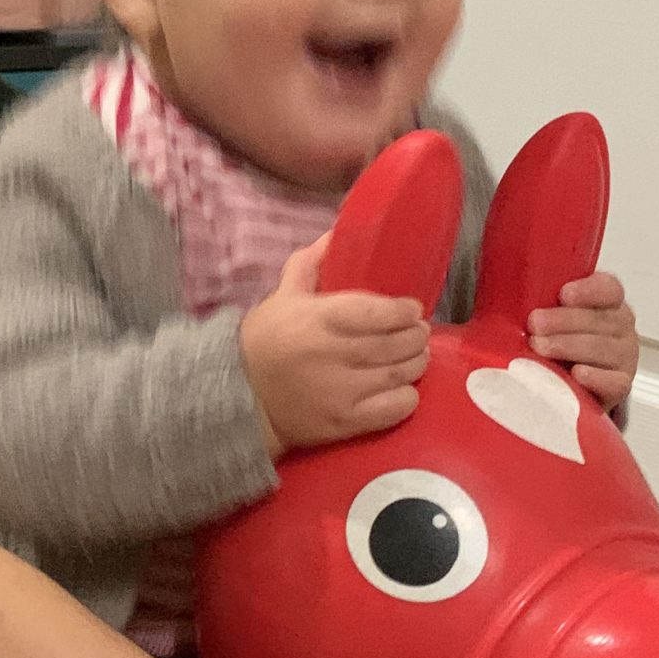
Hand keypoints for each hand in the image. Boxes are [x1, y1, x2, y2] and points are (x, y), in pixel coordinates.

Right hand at [240, 235, 429, 456]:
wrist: (241, 399)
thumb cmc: (264, 343)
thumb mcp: (282, 297)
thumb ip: (309, 265)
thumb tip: (335, 234)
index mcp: (319, 320)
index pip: (377, 312)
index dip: (403, 310)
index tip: (412, 308)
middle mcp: (334, 355)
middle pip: (396, 343)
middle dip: (416, 335)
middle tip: (417, 331)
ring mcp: (342, 392)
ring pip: (400, 374)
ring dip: (416, 362)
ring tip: (415, 355)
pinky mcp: (346, 422)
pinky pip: (395, 409)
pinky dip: (407, 397)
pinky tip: (402, 387)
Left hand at [528, 270, 637, 409]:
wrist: (577, 384)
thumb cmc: (561, 342)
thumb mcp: (553, 318)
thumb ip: (541, 304)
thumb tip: (504, 299)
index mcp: (608, 302)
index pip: (608, 288)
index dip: (587, 290)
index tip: (563, 295)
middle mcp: (621, 327)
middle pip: (599, 319)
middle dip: (563, 321)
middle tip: (534, 324)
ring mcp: (625, 357)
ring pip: (602, 348)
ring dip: (569, 346)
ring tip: (540, 348)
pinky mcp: (621, 385)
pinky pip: (614, 382)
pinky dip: (595, 378)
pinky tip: (577, 374)